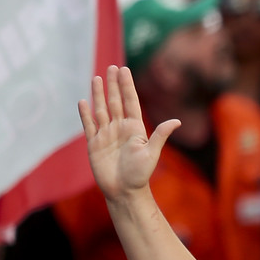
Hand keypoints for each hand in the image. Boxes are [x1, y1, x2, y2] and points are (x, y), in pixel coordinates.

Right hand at [79, 65, 180, 203]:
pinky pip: (89, 125)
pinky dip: (85, 114)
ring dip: (98, 94)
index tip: (125, 70)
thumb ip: (160, 135)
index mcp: (135, 128)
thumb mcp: (151, 153)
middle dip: (113, 85)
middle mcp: (120, 128)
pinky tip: (83, 101)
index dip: (127, 86)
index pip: (130, 102)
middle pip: (115, 101)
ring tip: (96, 78)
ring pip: (101, 109)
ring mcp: (106, 135)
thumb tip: (176, 121)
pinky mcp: (94, 144)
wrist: (124, 191)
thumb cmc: (140, 174)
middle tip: (112, 67)